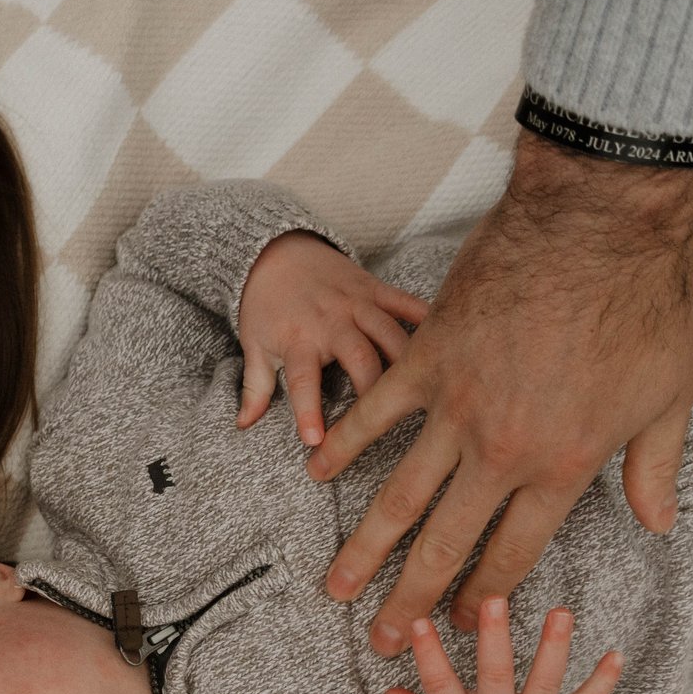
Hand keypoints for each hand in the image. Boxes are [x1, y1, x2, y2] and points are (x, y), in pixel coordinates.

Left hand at [235, 232, 427, 446]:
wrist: (276, 251)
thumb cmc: (265, 306)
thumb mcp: (254, 346)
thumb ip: (254, 388)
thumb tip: (244, 426)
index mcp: (299, 339)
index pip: (303, 382)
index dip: (309, 411)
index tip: (318, 442)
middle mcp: (331, 321)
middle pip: (361, 359)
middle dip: (375, 392)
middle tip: (389, 423)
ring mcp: (357, 303)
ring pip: (391, 335)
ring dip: (408, 363)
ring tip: (426, 393)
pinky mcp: (375, 288)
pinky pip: (407, 303)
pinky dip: (427, 320)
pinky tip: (448, 344)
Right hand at [311, 135, 692, 655]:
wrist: (602, 220)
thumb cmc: (646, 301)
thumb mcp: (671, 396)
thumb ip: (655, 468)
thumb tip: (658, 523)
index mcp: (563, 468)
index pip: (513, 555)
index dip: (483, 599)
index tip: (461, 626)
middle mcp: (501, 451)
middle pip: (444, 547)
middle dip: (410, 603)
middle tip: (381, 641)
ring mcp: (455, 407)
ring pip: (399, 498)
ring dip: (363, 549)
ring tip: (334, 587)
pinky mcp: (425, 359)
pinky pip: (373, 415)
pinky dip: (342, 445)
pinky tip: (317, 473)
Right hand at [384, 598, 620, 693]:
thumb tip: (391, 688)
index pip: (439, 687)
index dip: (429, 655)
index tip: (419, 621)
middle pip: (495, 677)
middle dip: (495, 638)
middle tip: (495, 600)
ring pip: (544, 685)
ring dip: (553, 647)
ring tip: (560, 612)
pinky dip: (602, 683)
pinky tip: (615, 655)